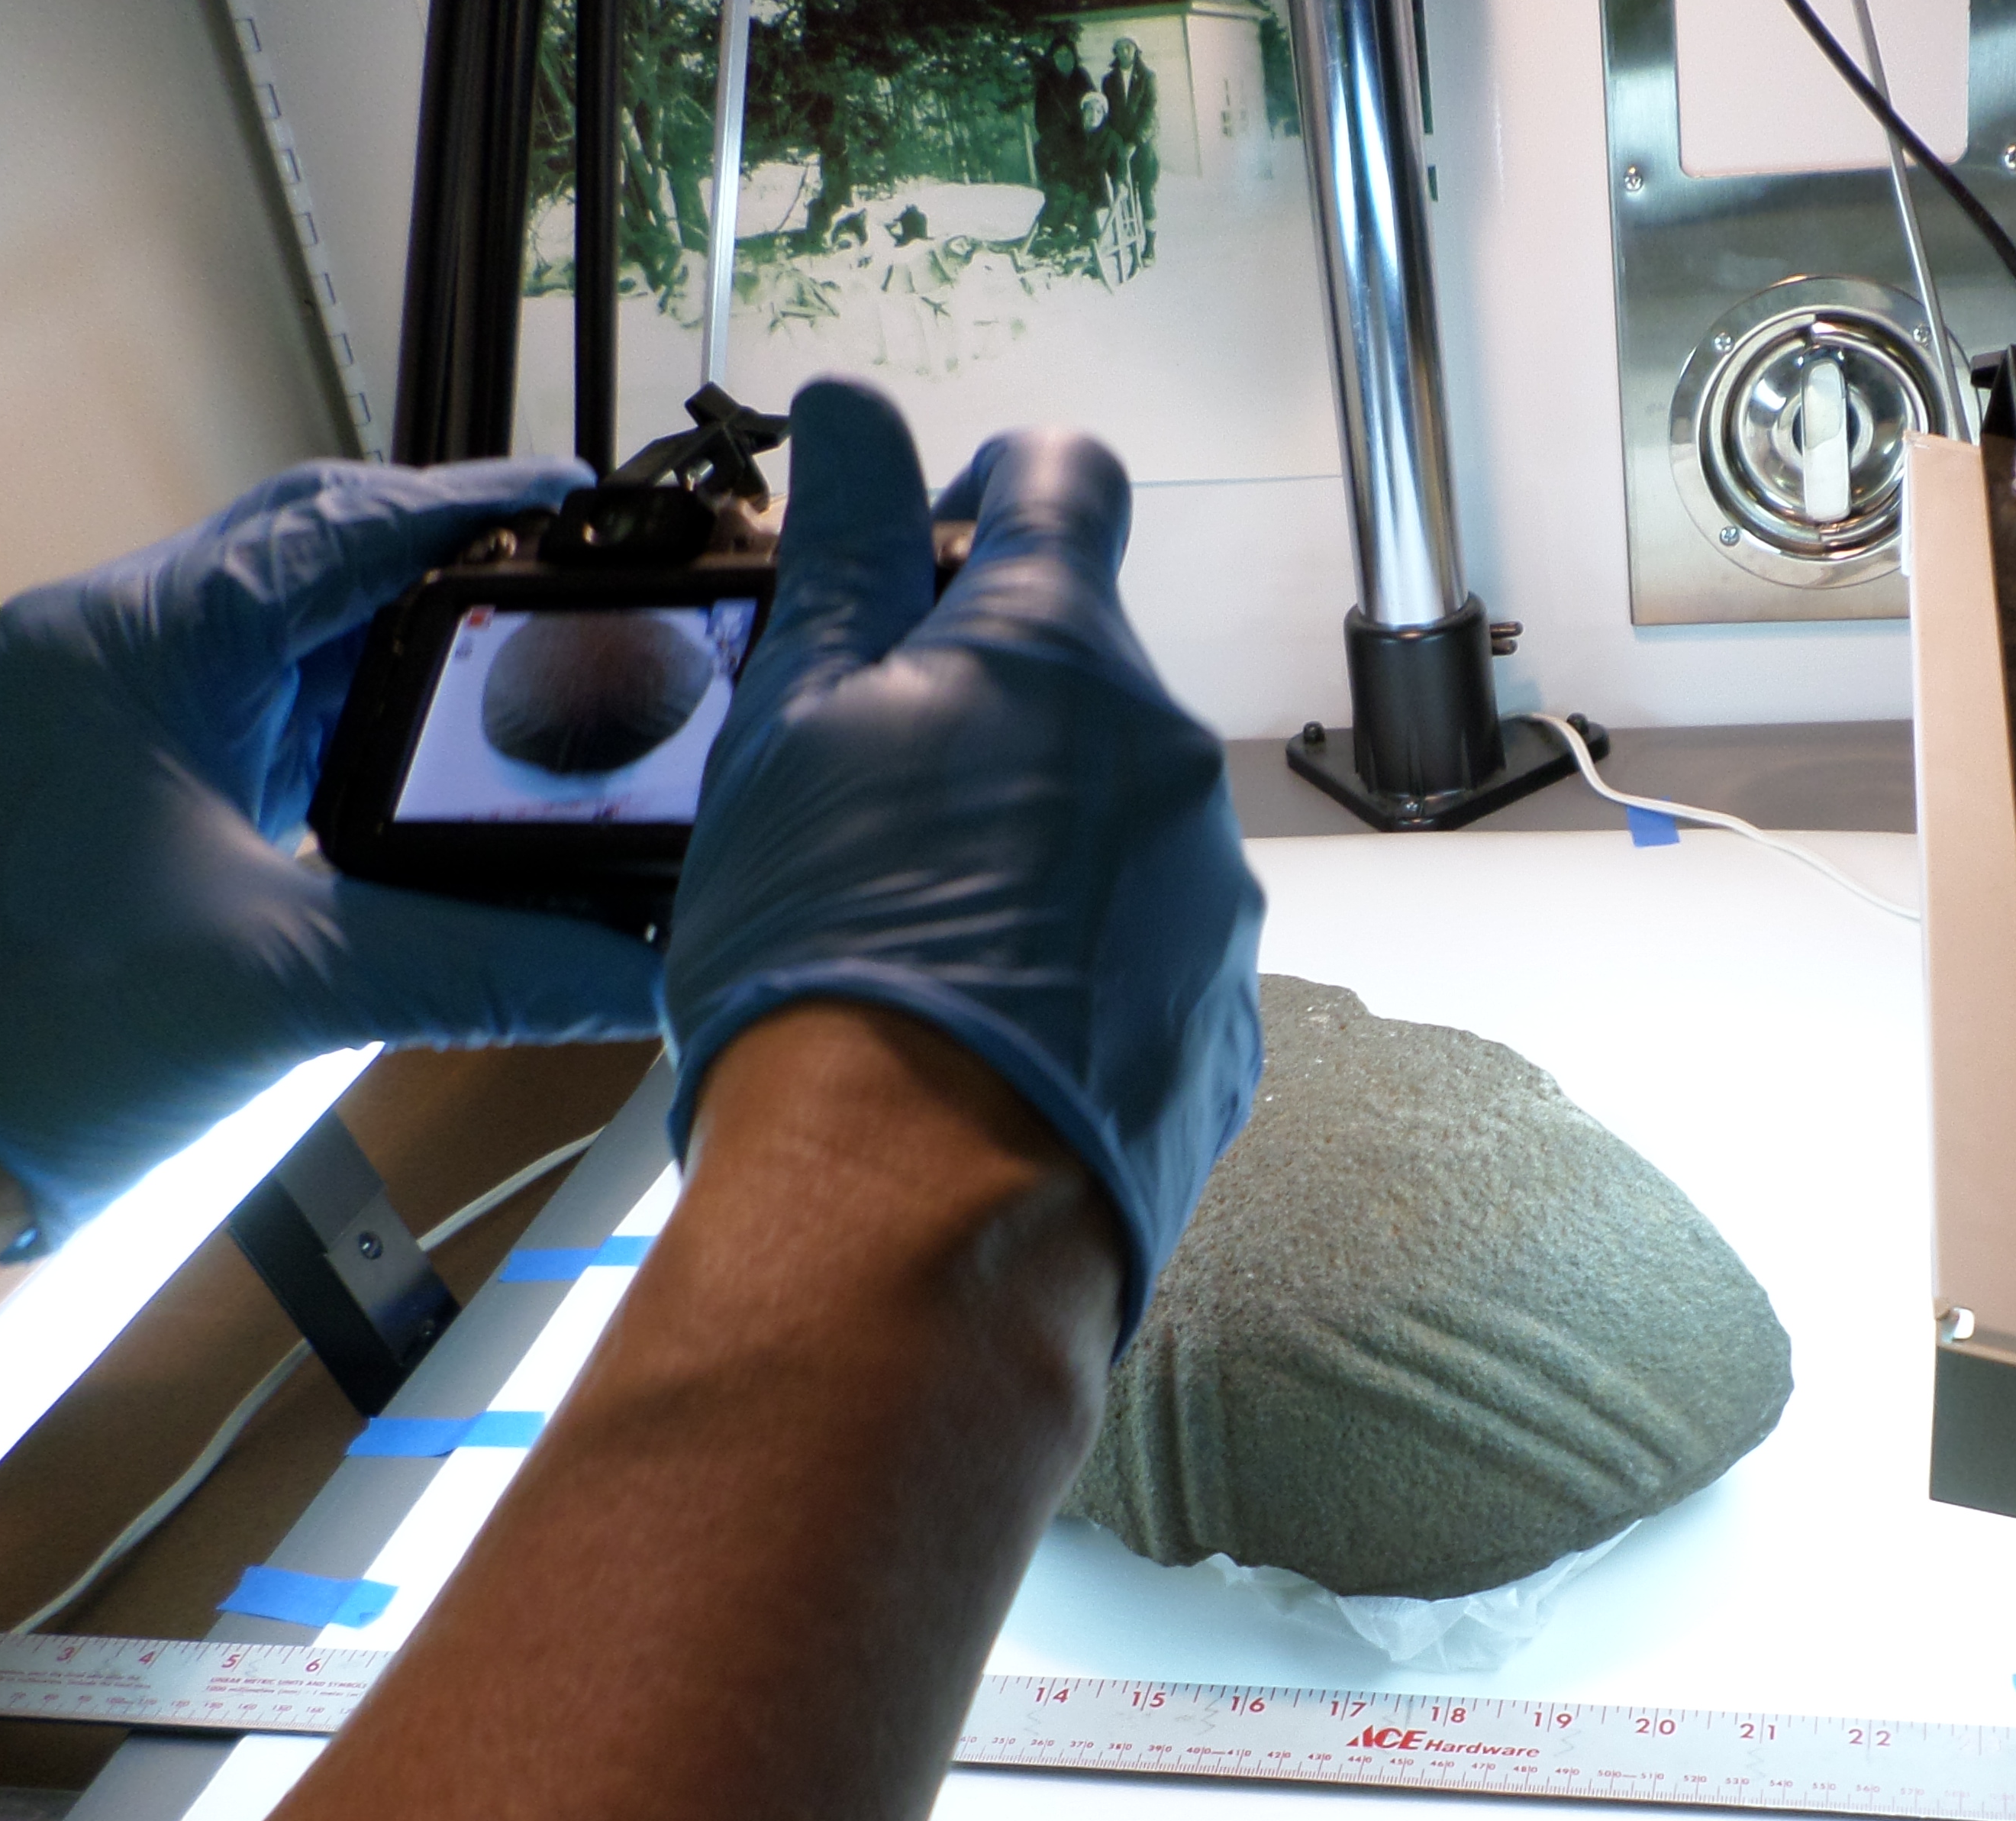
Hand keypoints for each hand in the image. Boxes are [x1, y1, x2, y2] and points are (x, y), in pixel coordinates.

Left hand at [0, 458, 665, 1251]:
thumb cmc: (56, 1036)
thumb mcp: (307, 985)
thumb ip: (496, 963)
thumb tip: (643, 961)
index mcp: (138, 648)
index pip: (336, 530)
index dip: (471, 508)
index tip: (582, 501)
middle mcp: (118, 643)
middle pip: (318, 550)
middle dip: (451, 558)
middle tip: (580, 577)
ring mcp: (123, 698)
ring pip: (300, 620)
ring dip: (412, 637)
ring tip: (536, 655)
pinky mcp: (141, 758)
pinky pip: (275, 693)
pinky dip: (366, 707)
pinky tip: (447, 743)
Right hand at [658, 375, 1263, 1328]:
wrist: (912, 1215)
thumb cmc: (833, 965)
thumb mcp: (790, 724)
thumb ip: (838, 550)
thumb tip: (853, 410)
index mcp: (1060, 651)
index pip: (1063, 480)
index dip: (990, 489)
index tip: (929, 546)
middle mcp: (1170, 756)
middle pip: (1084, 677)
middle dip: (989, 709)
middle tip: (870, 801)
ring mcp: (1214, 896)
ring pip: (1116, 823)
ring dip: (1033, 846)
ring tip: (919, 945)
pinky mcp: (1225, 1021)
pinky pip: (1147, 952)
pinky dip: (1077, 965)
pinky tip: (988, 1032)